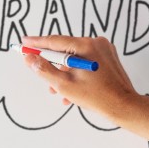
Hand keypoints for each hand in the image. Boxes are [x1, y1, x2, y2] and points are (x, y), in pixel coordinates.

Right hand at [20, 34, 143, 125]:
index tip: (24, 42)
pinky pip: (86, 62)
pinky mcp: (108, 59)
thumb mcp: (64, 85)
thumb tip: (29, 59)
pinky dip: (76, 73)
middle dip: (52, 64)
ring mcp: (104, 51)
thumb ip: (44, 69)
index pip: (55, 41)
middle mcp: (96, 43)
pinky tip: (71, 90)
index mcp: (86, 46)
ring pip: (75, 58)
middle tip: (40, 71)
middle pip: (65, 50)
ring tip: (57, 90)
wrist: (123, 106)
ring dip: (64, 73)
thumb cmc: (97, 97)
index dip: (37, 43)